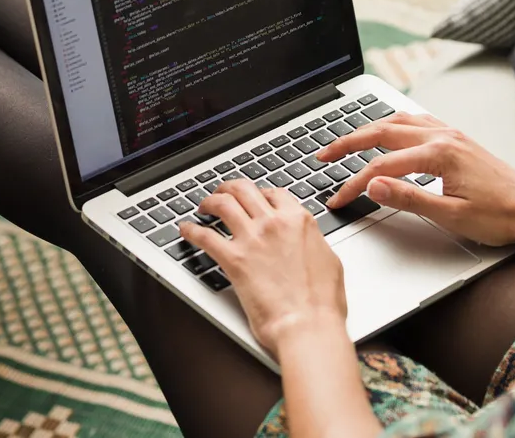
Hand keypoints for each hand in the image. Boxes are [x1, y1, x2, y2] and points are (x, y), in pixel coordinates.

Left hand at [180, 179, 347, 355]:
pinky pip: (205, 236)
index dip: (260, 193)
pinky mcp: (234, 260)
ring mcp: (252, 239)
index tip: (254, 199)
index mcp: (299, 221)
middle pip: (244, 190)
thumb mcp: (329, 261)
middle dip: (230, 188)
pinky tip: (186, 229)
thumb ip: (313, 243)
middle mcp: (274, 223)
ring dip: (210, 201)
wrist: (308, 326)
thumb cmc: (322, 303)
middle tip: (222, 193)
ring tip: (204, 206)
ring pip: (223, 203)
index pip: (275, 194)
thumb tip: (307, 242)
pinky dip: (192, 230)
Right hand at [319, 112, 514, 246]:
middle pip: (382, 132)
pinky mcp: (455, 138)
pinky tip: (384, 130)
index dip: (355, 184)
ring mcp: (450, 134)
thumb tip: (373, 184)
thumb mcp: (451, 215)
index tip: (338, 198)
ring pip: (398, 121)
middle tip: (322, 155)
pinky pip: (416, 121)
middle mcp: (443, 136)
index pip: (382, 166)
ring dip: (367, 129)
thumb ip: (408, 197)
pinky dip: (391, 124)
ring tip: (345, 142)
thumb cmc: (501, 216)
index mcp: (439, 154)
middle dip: (348, 144)